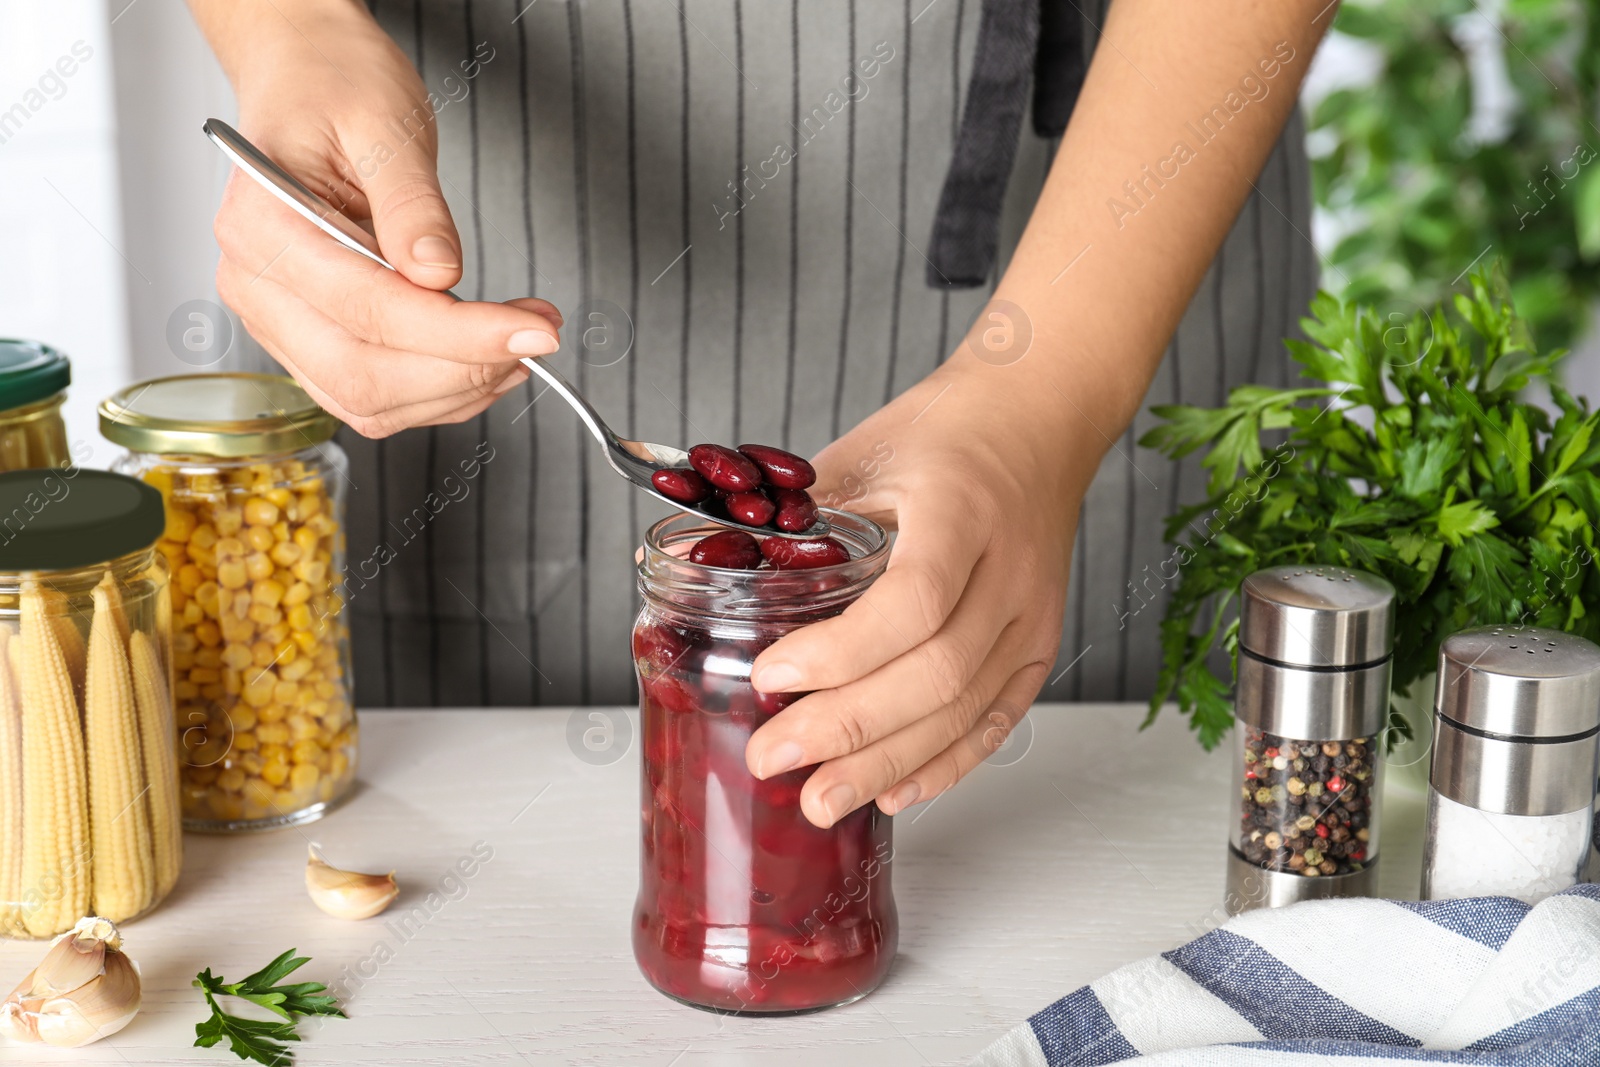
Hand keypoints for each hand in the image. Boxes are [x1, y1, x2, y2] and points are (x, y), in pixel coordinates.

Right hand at [204, 3, 559, 436]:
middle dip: (464, 370)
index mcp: (262, 225)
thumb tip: (438, 273)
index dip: (461, 334)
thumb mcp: (385, 122)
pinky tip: (481, 359)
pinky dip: (435, 392)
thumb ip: (413, 204)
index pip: (371, 309)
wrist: (308, 78)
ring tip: (517, 345)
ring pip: (367, 401)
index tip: (531, 331)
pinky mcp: (305, 340)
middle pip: (364, 374)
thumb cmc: (336, 87)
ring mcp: (274, 320)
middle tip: (537, 338)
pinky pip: (368, 395)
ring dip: (457, 389)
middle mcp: (255, 284)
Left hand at [743, 361, 1084, 828]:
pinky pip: (996, 720)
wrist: (1038, 419)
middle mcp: (1009, 570)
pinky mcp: (1038, 643)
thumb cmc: (946, 431)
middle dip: (847, 728)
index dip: (839, 652)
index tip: (769, 675)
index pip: (913, 600)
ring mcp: (1031, 614)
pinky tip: (894, 794)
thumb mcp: (864, 452)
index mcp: (962, 509)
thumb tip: (708, 568)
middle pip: (936, 671)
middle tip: (772, 758)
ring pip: (965, 708)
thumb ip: (802, 520)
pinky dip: (945, 765)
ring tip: (820, 799)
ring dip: (888, 764)